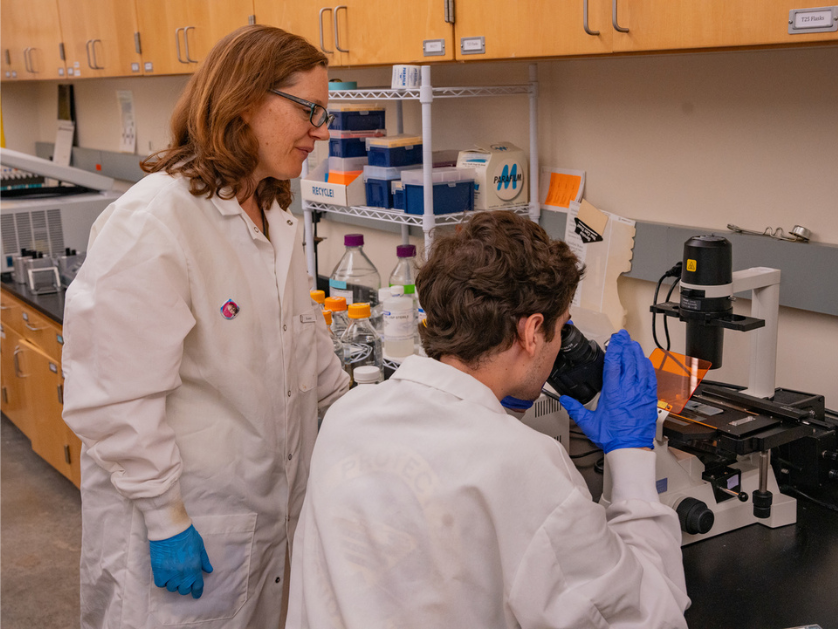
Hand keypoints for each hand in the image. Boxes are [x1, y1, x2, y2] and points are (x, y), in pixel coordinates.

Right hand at [149, 524, 212, 598]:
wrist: (170, 530)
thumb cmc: (187, 536)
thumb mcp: (200, 547)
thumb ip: (204, 560)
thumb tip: (209, 570)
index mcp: (195, 568)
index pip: (197, 586)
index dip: (197, 592)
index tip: (196, 595)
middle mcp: (183, 574)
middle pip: (184, 590)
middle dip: (185, 587)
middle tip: (184, 581)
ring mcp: (170, 574)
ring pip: (172, 588)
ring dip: (174, 584)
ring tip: (174, 576)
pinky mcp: (159, 571)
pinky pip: (161, 584)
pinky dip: (163, 581)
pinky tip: (165, 575)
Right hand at [560, 329, 656, 452]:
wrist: (631, 447)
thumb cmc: (613, 436)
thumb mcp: (589, 423)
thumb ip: (575, 409)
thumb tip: (565, 400)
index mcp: (613, 392)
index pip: (614, 364)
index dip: (615, 349)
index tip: (614, 339)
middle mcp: (628, 389)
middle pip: (628, 361)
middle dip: (625, 346)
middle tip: (623, 336)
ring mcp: (640, 392)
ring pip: (641, 366)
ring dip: (636, 353)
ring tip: (632, 343)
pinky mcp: (649, 398)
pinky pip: (650, 377)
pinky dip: (647, 366)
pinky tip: (644, 361)